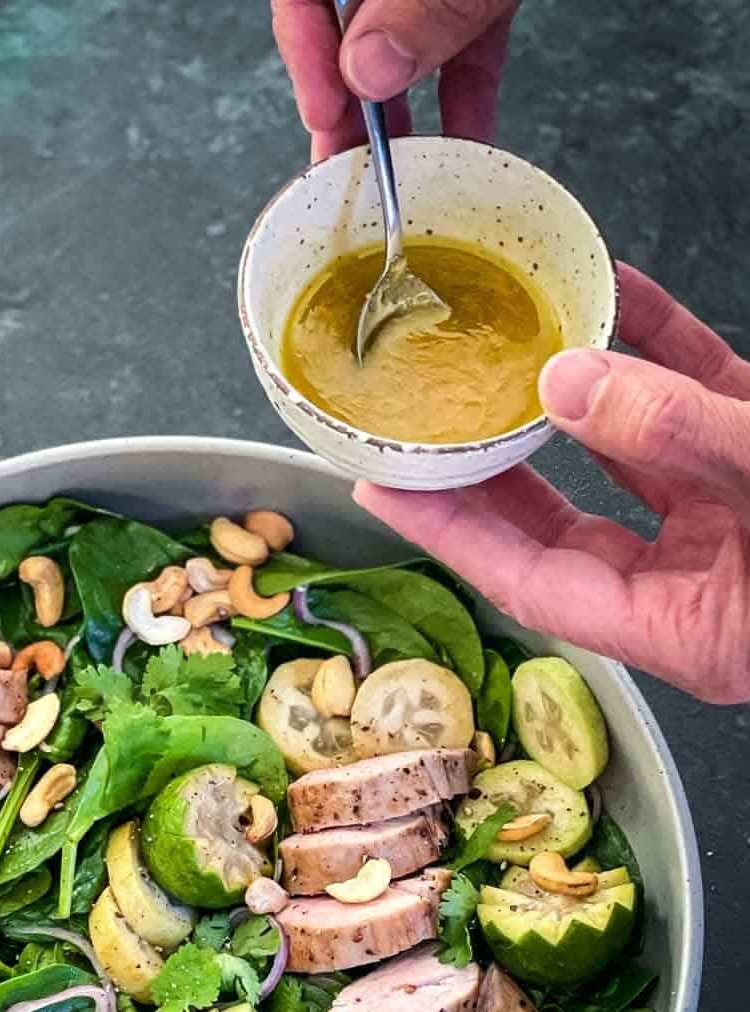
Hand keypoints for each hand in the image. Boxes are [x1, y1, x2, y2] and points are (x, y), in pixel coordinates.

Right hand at [272, 0, 519, 160]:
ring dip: (400, 105)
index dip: (303, 46)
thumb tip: (369, 69)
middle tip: (346, 163)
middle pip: (344, 19)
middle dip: (346, 94)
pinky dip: (466, 87)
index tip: (325, 108)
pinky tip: (470, 140)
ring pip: (400, 32)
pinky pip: (464, 32)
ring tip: (399, 169)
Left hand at [353, 264, 749, 704]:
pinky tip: (614, 298)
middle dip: (488, 472)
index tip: (379, 489)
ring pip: (627, 456)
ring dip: (569, 399)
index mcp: (680, 631)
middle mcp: (695, 585)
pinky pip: (699, 398)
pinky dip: (658, 346)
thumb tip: (566, 382)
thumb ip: (672, 434)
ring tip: (500, 353)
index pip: (527, 582)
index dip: (448, 532)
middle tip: (421, 425)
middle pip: (560, 529)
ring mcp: (732, 521)